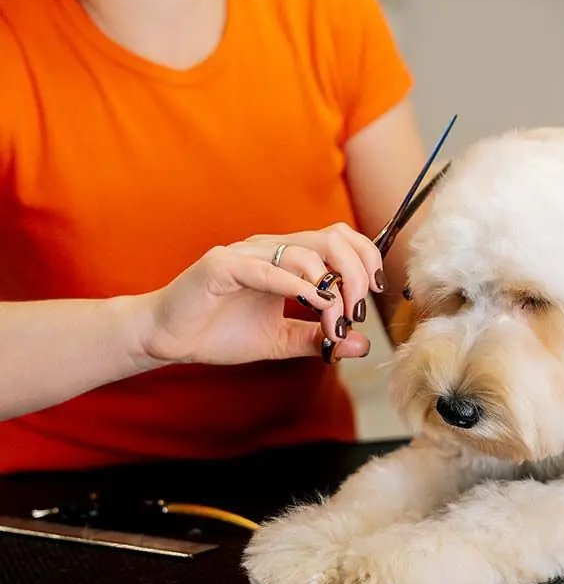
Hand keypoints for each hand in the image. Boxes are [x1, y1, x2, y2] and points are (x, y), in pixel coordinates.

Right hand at [137, 223, 385, 366]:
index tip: (375, 294)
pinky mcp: (222, 266)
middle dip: (355, 274)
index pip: (340, 239)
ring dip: (329, 290)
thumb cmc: (220, 333)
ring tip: (333, 322)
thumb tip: (362, 344)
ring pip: (305, 253)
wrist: (167, 339)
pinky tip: (313, 305)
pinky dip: (295, 285)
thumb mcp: (281, 341)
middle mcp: (271, 249)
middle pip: (332, 239)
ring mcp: (247, 253)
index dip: (366, 259)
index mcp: (288, 259)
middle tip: (357, 311)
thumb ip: (319, 339)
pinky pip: (266, 268)